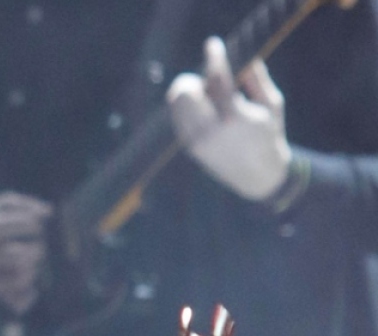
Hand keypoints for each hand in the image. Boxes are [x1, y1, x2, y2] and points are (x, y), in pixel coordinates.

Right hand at [0, 191, 50, 315]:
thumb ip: (25, 204)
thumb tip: (50, 212)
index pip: (25, 226)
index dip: (36, 224)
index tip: (35, 226)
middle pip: (24, 253)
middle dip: (38, 247)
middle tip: (37, 245)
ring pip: (21, 276)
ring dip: (34, 268)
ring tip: (31, 262)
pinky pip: (13, 299)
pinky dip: (28, 296)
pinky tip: (33, 290)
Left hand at [167, 36, 291, 200]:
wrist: (257, 176)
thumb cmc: (269, 134)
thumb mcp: (272, 106)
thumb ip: (258, 81)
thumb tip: (247, 56)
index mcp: (236, 118)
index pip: (219, 82)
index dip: (215, 60)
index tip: (213, 44)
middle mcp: (212, 130)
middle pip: (186, 94)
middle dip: (192, 80)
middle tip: (204, 81)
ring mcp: (197, 140)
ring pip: (178, 105)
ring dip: (189, 92)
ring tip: (207, 98)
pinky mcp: (190, 147)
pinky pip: (178, 118)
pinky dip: (186, 107)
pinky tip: (201, 109)